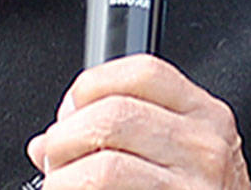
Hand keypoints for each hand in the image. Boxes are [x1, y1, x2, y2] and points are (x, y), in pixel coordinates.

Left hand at [26, 54, 250, 188]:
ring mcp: (193, 186)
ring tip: (61, 184)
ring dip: (64, 176)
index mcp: (204, 114)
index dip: (92, 85)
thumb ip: (122, 130)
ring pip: (105, 165)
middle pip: (113, 115)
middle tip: (56, 157)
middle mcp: (204, 146)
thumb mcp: (179, 152)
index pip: (142, 71)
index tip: (71, 111)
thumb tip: (46, 143)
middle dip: (66, 137)